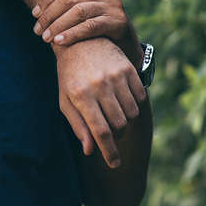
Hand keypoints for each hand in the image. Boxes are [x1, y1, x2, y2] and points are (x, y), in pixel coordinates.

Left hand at [33, 0, 141, 67]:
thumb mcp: (92, 1)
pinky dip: (72, 34)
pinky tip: (59, 41)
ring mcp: (113, 5)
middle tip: (38, 30)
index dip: (47, 0)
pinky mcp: (117, 22)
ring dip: (58, 25)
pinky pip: (89, 27)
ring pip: (77, 12)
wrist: (126, 41)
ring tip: (46, 38)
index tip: (34, 14)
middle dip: (50, 14)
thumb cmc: (102, 20)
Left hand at [54, 38, 145, 167]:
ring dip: (125, 120)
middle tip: (109, 130)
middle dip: (115, 134)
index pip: (100, 131)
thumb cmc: (69, 76)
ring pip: (131, 113)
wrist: (79, 41)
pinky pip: (140, 98)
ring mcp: (115, 76)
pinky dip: (134, 105)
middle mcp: (99, 85)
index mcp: (81, 95)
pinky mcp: (128, 69)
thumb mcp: (66, 100)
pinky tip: (122, 100)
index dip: (109, 151)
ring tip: (113, 112)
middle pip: (118, 124)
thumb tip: (90, 150)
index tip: (114, 163)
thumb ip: (78, 126)